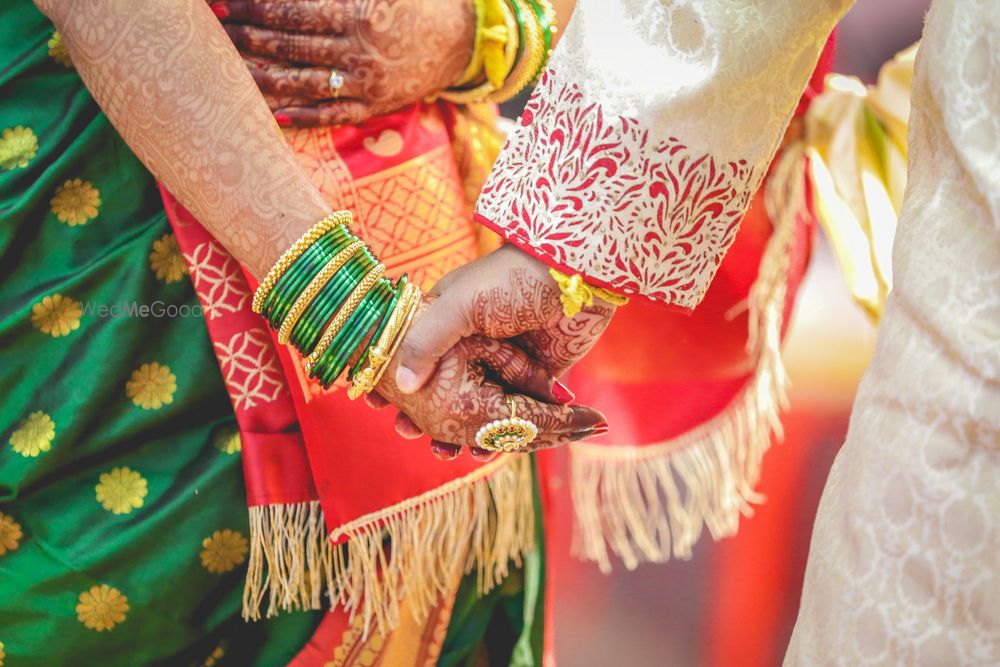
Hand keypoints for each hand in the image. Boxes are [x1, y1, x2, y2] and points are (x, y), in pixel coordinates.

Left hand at [212, 0, 473, 125]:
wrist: (460, 43)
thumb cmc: (415, 4)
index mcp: (361, 13)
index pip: (293, 10)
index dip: (254, 6)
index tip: (221, 3)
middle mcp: (359, 52)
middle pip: (289, 47)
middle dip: (246, 38)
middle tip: (213, 33)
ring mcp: (365, 84)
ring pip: (301, 83)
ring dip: (261, 77)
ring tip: (229, 70)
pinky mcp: (371, 106)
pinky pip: (329, 115)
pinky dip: (300, 116)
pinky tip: (270, 113)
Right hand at [369, 245, 615, 456]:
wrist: (571, 273)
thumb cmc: (509, 279)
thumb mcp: (459, 305)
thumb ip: (427, 342)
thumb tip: (401, 386)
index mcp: (449, 320)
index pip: (417, 357)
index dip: (398, 383)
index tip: (382, 406)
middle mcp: (475, 343)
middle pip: (448, 389)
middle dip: (429, 417)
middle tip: (412, 435)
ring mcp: (507, 361)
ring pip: (483, 407)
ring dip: (465, 433)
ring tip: (449, 453)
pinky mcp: (538, 375)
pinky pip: (520, 411)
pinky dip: (504, 433)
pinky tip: (487, 451)